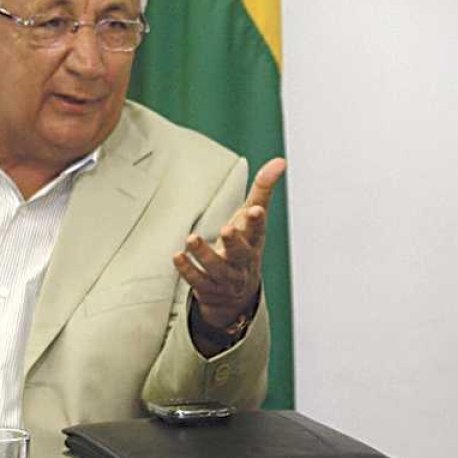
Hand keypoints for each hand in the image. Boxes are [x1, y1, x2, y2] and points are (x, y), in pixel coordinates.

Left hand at [174, 158, 286, 328]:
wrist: (236, 296)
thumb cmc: (244, 246)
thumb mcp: (252, 220)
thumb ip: (263, 190)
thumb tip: (280, 161)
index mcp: (253, 242)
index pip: (258, 231)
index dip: (257, 221)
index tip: (256, 210)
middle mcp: (241, 261)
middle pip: (241, 252)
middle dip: (235, 241)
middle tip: (227, 229)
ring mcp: (225, 276)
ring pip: (216, 268)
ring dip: (204, 254)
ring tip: (191, 238)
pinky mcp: (207, 288)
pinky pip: (197, 280)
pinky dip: (187, 269)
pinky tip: (177, 256)